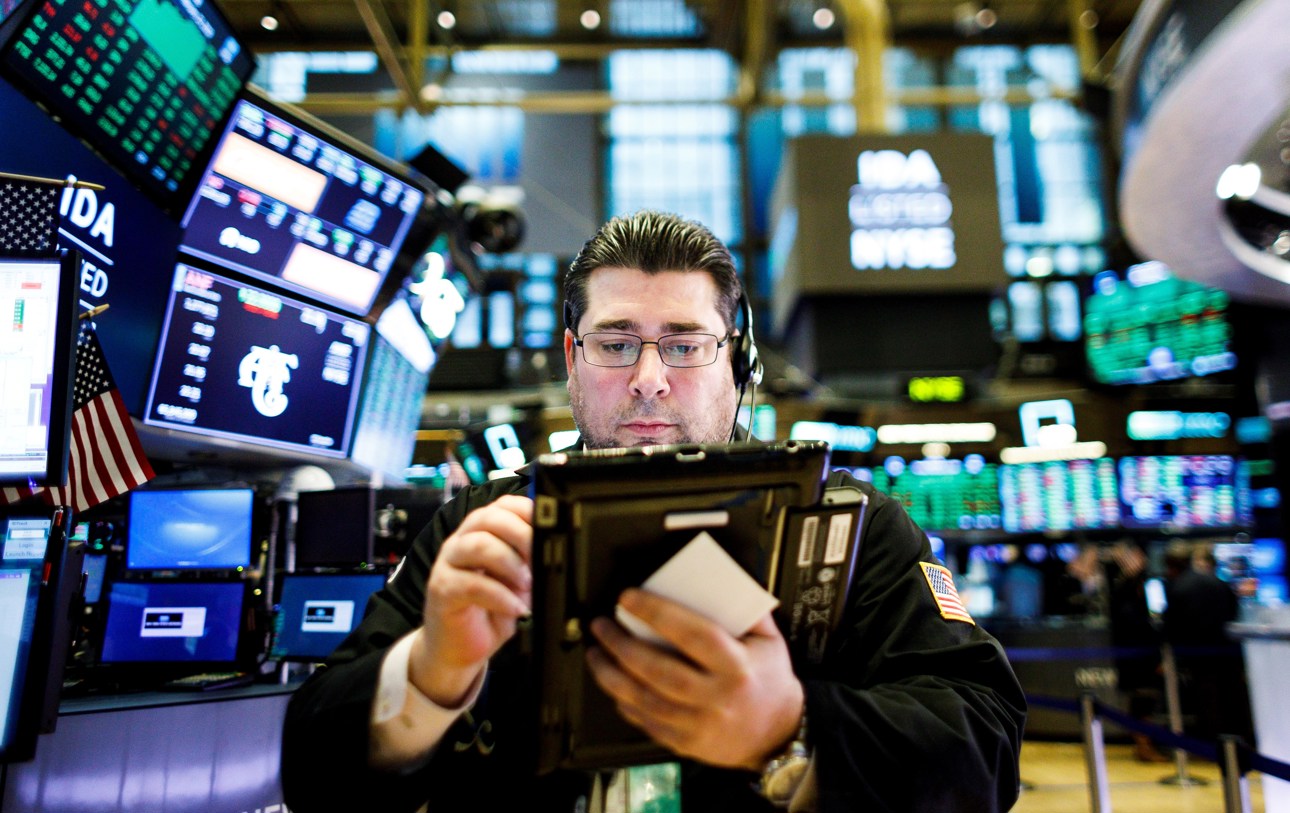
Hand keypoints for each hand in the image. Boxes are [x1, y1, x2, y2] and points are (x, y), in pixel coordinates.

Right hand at [409, 495, 532, 706]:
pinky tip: (516, 608)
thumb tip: (560, 554)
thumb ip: (531, 564)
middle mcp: (462, 540)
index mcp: (483, 531)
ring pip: (478, 545)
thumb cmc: (492, 610)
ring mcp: (448, 563)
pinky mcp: (442, 589)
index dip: (529, 513)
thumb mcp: (519, 583)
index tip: (550, 531)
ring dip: (510, 563)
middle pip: (489, 517)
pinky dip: (500, 596)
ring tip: (527, 583)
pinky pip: (472, 583)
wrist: (458, 647)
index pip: (504, 505)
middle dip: (522, 535)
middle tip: (540, 559)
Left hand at [585, 588, 803, 771]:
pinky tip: (613, 685)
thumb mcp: (770, 641)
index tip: (629, 598)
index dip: (657, 613)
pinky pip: (646, 722)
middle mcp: (716, 697)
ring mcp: (699, 724)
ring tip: (597, 653)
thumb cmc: (770, 682)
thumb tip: (720, 582)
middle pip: (658, 669)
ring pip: (644, 699)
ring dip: (612, 675)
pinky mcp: (687, 743)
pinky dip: (625, 702)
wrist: (779, 734)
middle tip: (603, 626)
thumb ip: (748, 611)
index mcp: (736, 666)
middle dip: (621, 645)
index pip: (692, 635)